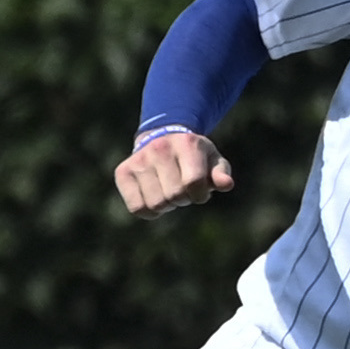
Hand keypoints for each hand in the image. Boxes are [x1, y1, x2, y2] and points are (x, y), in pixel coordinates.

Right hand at [114, 130, 233, 218]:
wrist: (162, 137)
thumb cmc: (194, 156)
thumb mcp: (212, 160)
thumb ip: (220, 173)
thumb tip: (226, 185)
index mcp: (186, 144)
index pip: (193, 183)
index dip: (200, 195)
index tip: (199, 191)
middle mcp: (160, 148)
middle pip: (174, 195)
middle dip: (183, 198)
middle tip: (182, 188)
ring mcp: (139, 159)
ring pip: (156, 204)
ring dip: (166, 205)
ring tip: (168, 189)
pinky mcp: (123, 172)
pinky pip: (137, 208)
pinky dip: (148, 211)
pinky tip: (153, 196)